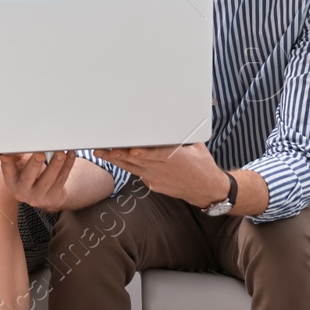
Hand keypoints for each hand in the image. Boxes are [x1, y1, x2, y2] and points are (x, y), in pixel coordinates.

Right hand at [0, 150, 78, 212]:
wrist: (42, 195)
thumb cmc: (28, 174)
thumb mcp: (19, 166)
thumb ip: (17, 155)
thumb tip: (19, 142)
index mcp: (11, 181)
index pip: (7, 170)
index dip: (6, 163)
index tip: (6, 155)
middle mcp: (22, 191)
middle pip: (28, 177)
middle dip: (35, 164)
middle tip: (40, 153)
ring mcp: (39, 196)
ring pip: (48, 179)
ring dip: (55, 165)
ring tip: (60, 153)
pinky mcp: (53, 196)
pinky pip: (61, 180)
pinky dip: (67, 166)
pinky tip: (70, 156)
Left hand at [94, 142, 227, 204]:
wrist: (208, 190)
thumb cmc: (203, 165)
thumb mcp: (196, 146)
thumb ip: (183, 135)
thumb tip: (174, 119)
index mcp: (174, 158)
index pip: (154, 155)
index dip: (140, 153)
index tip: (128, 149)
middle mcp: (162, 170)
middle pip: (137, 161)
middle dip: (118, 154)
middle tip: (101, 148)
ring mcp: (156, 179)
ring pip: (133, 168)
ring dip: (116, 161)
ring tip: (101, 153)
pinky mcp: (154, 186)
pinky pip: (139, 174)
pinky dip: (128, 167)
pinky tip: (117, 160)